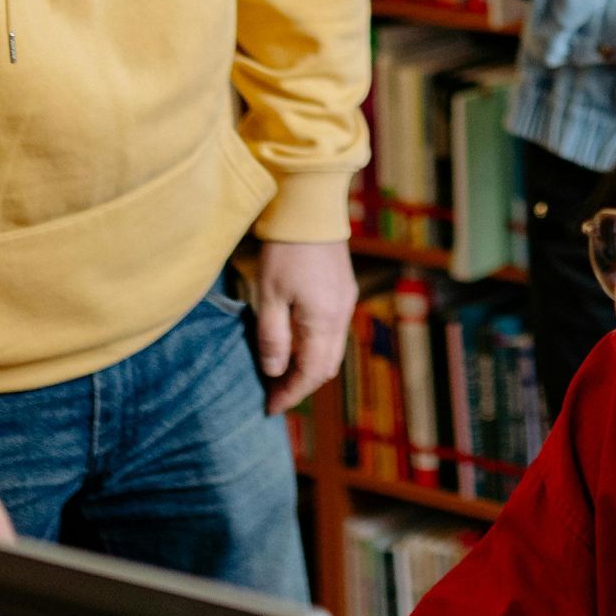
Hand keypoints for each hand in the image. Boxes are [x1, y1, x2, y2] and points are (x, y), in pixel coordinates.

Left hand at [253, 238, 356, 413]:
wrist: (310, 207)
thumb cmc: (285, 250)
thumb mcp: (269, 296)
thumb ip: (273, 338)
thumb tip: (275, 372)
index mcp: (324, 321)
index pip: (311, 373)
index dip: (290, 394)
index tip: (269, 408)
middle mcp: (341, 314)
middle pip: (327, 366)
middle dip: (301, 385)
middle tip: (274, 394)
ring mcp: (346, 300)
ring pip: (332, 349)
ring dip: (309, 366)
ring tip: (281, 373)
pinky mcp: (344, 289)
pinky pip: (334, 331)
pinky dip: (316, 347)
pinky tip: (296, 343)